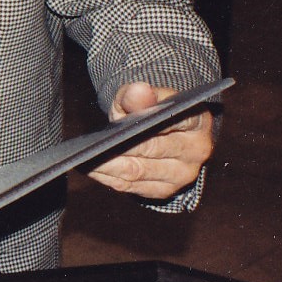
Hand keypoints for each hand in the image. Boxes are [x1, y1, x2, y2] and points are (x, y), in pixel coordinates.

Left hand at [88, 81, 214, 200]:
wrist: (162, 131)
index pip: (174, 119)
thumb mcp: (142, 97)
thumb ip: (138, 94)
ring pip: (139, 171)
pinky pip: (133, 187)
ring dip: (109, 166)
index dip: (145, 119)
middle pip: (153, 148)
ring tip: (84, 159)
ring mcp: (183, 174)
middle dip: (119, 147)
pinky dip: (110, 178)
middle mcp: (196, 150)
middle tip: (90, 146)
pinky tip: (92, 170)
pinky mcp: (166, 190)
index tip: (118, 119)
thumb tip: (138, 91)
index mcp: (197, 120)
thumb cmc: (151, 111)